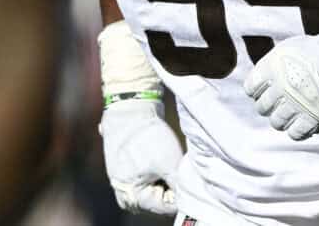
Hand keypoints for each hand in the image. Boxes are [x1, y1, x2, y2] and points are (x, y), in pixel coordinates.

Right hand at [99, 99, 181, 214]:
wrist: (130, 111)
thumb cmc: (147, 139)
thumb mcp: (169, 165)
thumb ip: (178, 187)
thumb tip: (188, 198)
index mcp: (133, 199)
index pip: (166, 207)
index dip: (182, 195)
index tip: (190, 181)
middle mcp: (127, 196)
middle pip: (161, 201)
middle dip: (175, 188)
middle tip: (183, 170)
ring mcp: (129, 183)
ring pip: (159, 189)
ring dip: (170, 179)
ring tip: (175, 164)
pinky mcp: (133, 171)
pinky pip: (153, 179)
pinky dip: (163, 172)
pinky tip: (169, 160)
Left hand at [243, 29, 318, 140]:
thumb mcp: (292, 47)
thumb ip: (273, 63)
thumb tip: (262, 82)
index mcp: (273, 66)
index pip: (250, 88)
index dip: (258, 90)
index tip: (269, 90)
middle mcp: (281, 86)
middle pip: (262, 108)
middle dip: (271, 105)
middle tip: (284, 101)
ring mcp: (297, 103)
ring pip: (276, 123)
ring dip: (284, 119)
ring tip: (294, 112)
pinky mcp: (313, 117)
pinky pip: (295, 134)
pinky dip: (298, 130)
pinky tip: (304, 122)